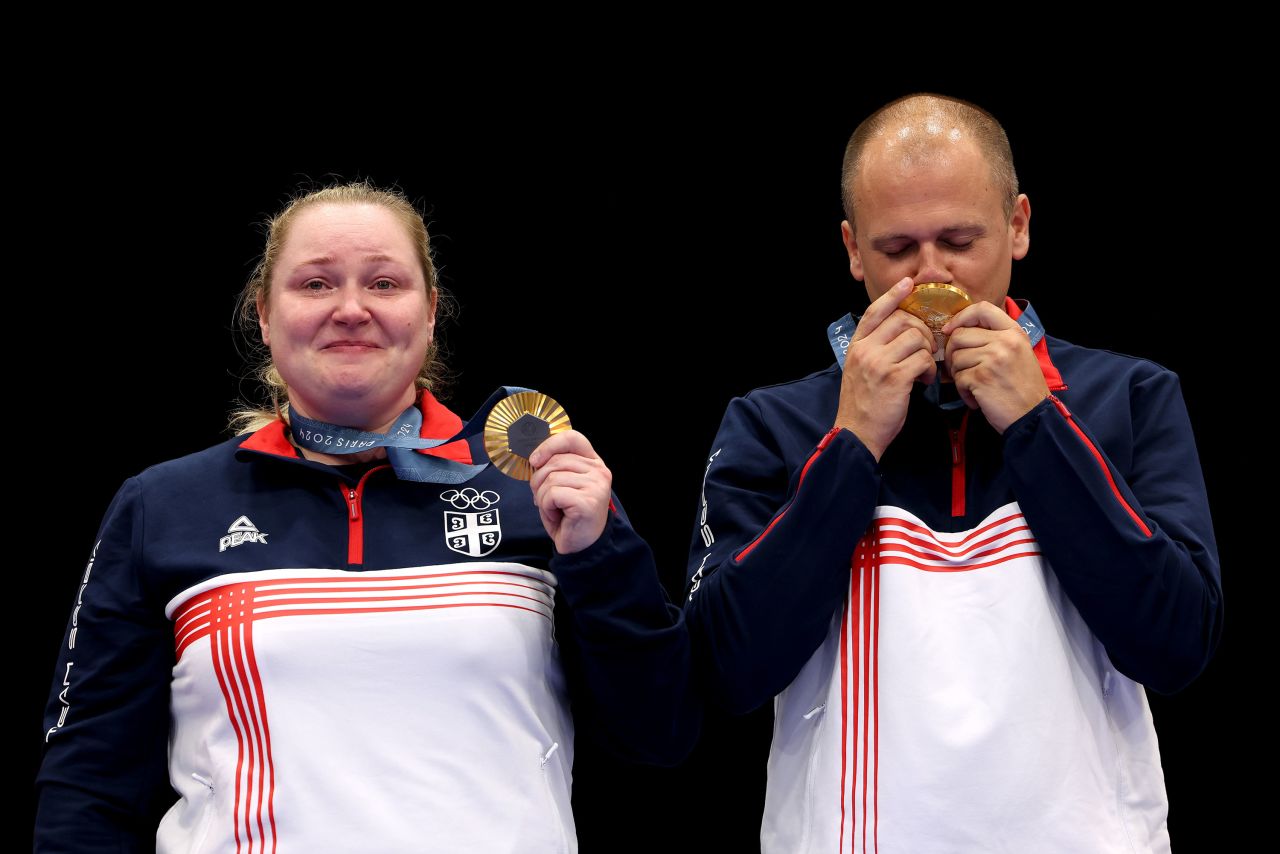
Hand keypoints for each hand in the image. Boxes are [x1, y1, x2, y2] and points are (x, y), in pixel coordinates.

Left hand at [528, 430, 611, 553]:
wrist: (580, 546)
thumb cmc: (568, 515)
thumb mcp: (561, 484)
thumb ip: (553, 467)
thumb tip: (535, 458)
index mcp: (593, 462)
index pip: (572, 438)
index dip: (549, 445)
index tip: (535, 460)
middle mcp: (599, 471)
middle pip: (554, 461)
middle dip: (539, 481)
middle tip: (546, 500)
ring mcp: (596, 485)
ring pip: (550, 478)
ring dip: (543, 498)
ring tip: (555, 509)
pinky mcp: (588, 501)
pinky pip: (552, 494)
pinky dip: (547, 507)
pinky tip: (559, 516)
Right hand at [835, 277, 937, 459]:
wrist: (857, 433)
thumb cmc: (863, 405)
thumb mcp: (860, 371)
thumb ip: (875, 349)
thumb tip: (902, 333)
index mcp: (856, 346)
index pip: (874, 311)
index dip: (893, 295)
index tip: (908, 283)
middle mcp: (865, 350)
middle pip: (902, 320)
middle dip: (922, 331)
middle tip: (926, 350)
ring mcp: (879, 363)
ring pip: (916, 338)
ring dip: (927, 353)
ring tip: (924, 370)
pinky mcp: (895, 378)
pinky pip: (922, 360)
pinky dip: (929, 369)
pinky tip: (923, 381)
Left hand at [941, 302, 1048, 432]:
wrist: (1033, 415)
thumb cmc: (1022, 387)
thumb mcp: (1018, 353)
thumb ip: (995, 338)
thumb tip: (958, 330)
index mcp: (1014, 332)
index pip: (983, 309)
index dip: (961, 317)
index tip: (950, 329)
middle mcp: (1005, 341)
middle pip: (959, 335)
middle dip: (952, 353)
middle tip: (960, 369)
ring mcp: (993, 359)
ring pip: (955, 358)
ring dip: (958, 375)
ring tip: (974, 386)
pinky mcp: (981, 377)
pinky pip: (958, 378)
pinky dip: (962, 391)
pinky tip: (976, 398)